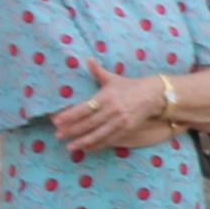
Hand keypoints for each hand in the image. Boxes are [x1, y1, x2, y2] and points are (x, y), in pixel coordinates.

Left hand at [49, 71, 166, 154]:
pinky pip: (110, 139)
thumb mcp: (113, 78)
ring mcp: (120, 121)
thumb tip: (87, 59)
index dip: (69, 115)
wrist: (153, 95)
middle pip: (89, 123)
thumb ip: (98, 71)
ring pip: (98, 134)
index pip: (84, 108)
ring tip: (70, 147)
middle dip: (72, 130)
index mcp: (106, 96)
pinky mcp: (127, 129)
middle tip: (58, 135)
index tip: (56, 121)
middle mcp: (112, 110)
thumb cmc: (129, 86)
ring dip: (83, 141)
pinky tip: (87, 148)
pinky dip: (98, 145)